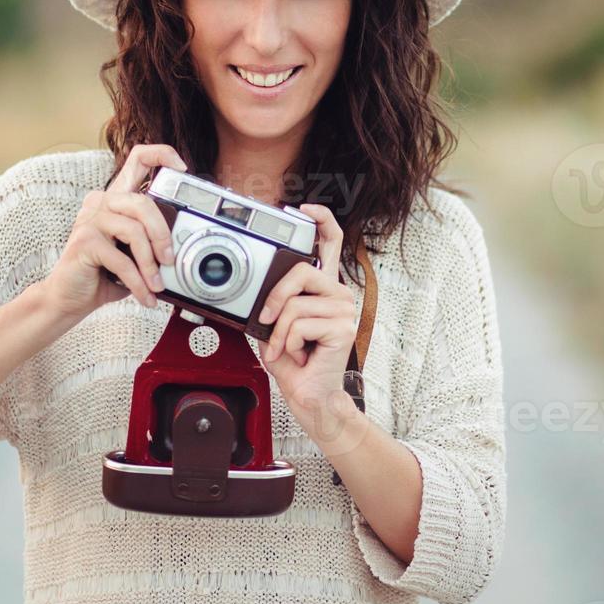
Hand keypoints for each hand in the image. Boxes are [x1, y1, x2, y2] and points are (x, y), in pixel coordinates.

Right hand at [40, 144, 186, 320]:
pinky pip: (122, 260)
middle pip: (143, 203)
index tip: (183, 169)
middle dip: (163, 235)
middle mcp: (102, 201)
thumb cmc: (104, 275)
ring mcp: (90, 219)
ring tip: (157, 286)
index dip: (162, 155)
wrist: (69, 299)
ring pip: (135, 231)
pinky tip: (145, 296)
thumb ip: (152, 242)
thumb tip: (183, 248)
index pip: (138, 158)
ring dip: (151, 265)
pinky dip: (138, 282)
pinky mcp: (84, 241)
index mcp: (116, 198)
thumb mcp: (134, 254)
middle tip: (170, 261)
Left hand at [255, 204, 361, 444]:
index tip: (305, 209)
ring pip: (295, 304)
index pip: (331, 243)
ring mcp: (344, 310)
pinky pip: (300, 324)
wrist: (309, 394)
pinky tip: (297, 354)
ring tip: (284, 347)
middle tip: (266, 318)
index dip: (321, 220)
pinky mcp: (342, 327)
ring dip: (279, 332)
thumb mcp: (276, 323)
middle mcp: (338, 294)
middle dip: (275, 296)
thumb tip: (259, 288)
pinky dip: (287, 342)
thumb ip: (275, 301)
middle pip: (301, 272)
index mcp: (324, 288)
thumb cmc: (294, 361)